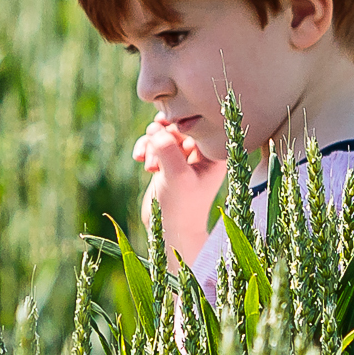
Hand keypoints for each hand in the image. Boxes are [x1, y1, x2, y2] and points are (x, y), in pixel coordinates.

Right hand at [133, 119, 227, 272]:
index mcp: (214, 153)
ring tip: (149, 165)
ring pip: (163, 132)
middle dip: (162, 138)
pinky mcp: (167, 161)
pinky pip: (153, 142)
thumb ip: (168, 150)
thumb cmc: (182, 207)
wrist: (171, 232)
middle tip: (155, 155)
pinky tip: (139, 160)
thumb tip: (156, 127)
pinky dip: (145, 147)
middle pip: (178, 125)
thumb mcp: (177, 177)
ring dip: (151, 143)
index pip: (197, 123)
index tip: (165, 139)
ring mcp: (183, 156)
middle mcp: (201, 152)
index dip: (178, 125)